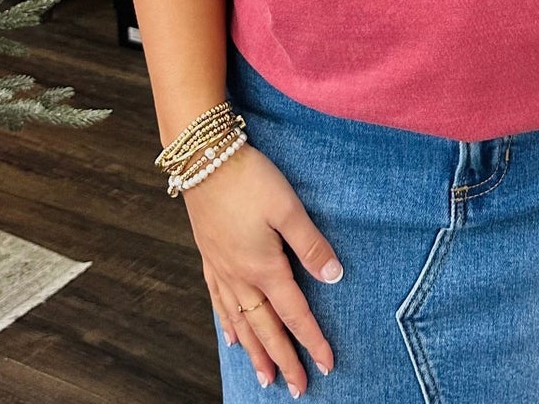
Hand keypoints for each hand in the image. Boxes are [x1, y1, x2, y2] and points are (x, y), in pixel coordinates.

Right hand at [183, 141, 343, 395]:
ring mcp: (222, 269)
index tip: (325, 366)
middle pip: (265, 328)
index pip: (294, 314)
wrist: (203, 159)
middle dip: (282, 359)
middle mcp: (241, 277)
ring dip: (254, 352)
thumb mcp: (289, 207)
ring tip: (264, 377)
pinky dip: (227, 324)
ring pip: (240, 322)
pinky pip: (219, 302)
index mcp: (265, 268)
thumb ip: (311, 245)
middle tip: (296, 388)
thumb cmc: (249, 179)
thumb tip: (335, 277)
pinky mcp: (210, 257)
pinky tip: (230, 337)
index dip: (311, 341)